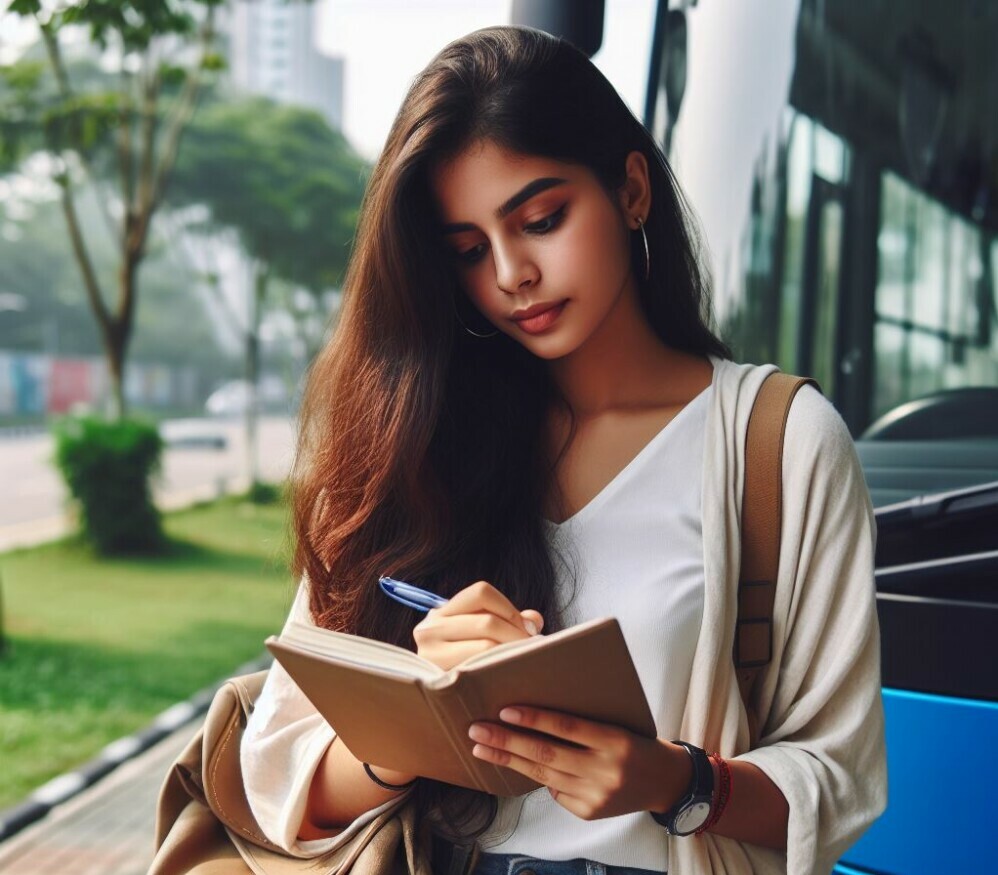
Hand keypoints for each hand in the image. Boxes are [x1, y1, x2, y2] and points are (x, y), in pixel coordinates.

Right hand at [413, 580, 543, 670]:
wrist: (435, 706)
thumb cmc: (465, 666)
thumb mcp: (480, 638)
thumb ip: (508, 623)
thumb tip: (533, 620)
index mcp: (441, 613)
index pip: (481, 593)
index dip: (510, 608)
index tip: (528, 628)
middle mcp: (429, 628)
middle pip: (487, 621)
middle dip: (517, 634)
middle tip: (535, 648)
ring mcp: (430, 654)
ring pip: (486, 645)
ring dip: (513, 652)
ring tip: (525, 662)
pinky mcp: (438, 679)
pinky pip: (478, 669)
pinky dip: (499, 670)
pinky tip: (508, 676)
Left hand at [467, 706, 690, 820]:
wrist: (666, 782)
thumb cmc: (635, 741)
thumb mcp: (617, 724)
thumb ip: (583, 724)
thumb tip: (534, 717)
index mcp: (615, 740)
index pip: (567, 727)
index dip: (534, 718)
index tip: (504, 710)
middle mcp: (605, 770)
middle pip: (546, 754)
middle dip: (506, 742)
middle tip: (476, 729)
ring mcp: (596, 795)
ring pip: (543, 775)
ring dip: (508, 760)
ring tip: (480, 748)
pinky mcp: (590, 812)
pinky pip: (555, 792)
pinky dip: (539, 777)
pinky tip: (519, 765)